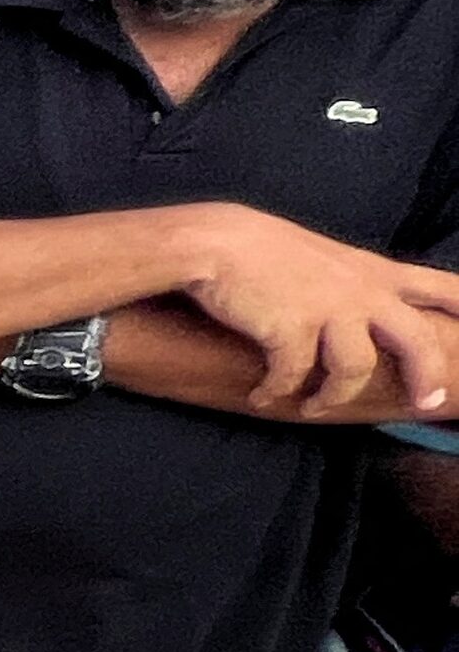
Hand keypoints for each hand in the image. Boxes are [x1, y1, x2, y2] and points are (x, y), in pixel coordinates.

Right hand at [172, 209, 458, 416]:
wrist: (215, 243)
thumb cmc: (261, 249)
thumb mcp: (324, 258)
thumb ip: (349, 284)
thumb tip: (357, 315)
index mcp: (372, 272)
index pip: (441, 287)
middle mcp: (360, 291)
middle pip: (417, 341)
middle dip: (426, 377)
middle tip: (427, 404)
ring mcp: (328, 310)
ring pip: (354, 370)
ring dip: (331, 397)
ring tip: (310, 407)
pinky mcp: (291, 330)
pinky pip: (293, 377)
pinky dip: (277, 392)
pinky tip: (263, 395)